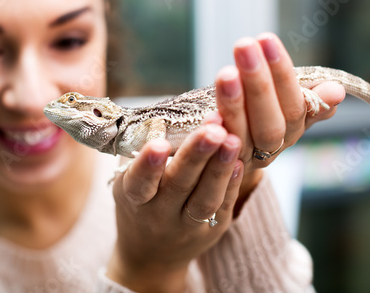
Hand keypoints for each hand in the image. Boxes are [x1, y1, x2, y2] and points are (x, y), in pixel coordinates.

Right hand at [107, 117, 242, 292]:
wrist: (151, 255)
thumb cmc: (140, 203)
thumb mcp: (129, 180)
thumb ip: (142, 152)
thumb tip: (165, 113)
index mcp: (132, 198)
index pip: (138, 183)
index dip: (148, 165)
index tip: (159, 144)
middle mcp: (159, 214)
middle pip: (178, 185)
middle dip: (196, 155)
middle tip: (213, 128)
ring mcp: (187, 225)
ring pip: (204, 199)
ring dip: (219, 168)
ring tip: (232, 140)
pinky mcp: (213, 229)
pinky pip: (223, 206)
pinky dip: (232, 184)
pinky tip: (240, 161)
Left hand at [214, 33, 344, 209]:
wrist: (224, 155)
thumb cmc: (257, 117)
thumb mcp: (286, 108)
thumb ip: (309, 100)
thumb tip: (337, 90)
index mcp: (291, 132)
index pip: (294, 106)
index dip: (282, 74)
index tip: (267, 40)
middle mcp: (269, 151)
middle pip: (270, 125)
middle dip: (258, 84)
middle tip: (245, 45)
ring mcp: (242, 162)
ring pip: (241, 136)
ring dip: (234, 104)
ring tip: (226, 72)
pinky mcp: (215, 168)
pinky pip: (215, 154)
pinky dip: (211, 133)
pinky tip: (208, 114)